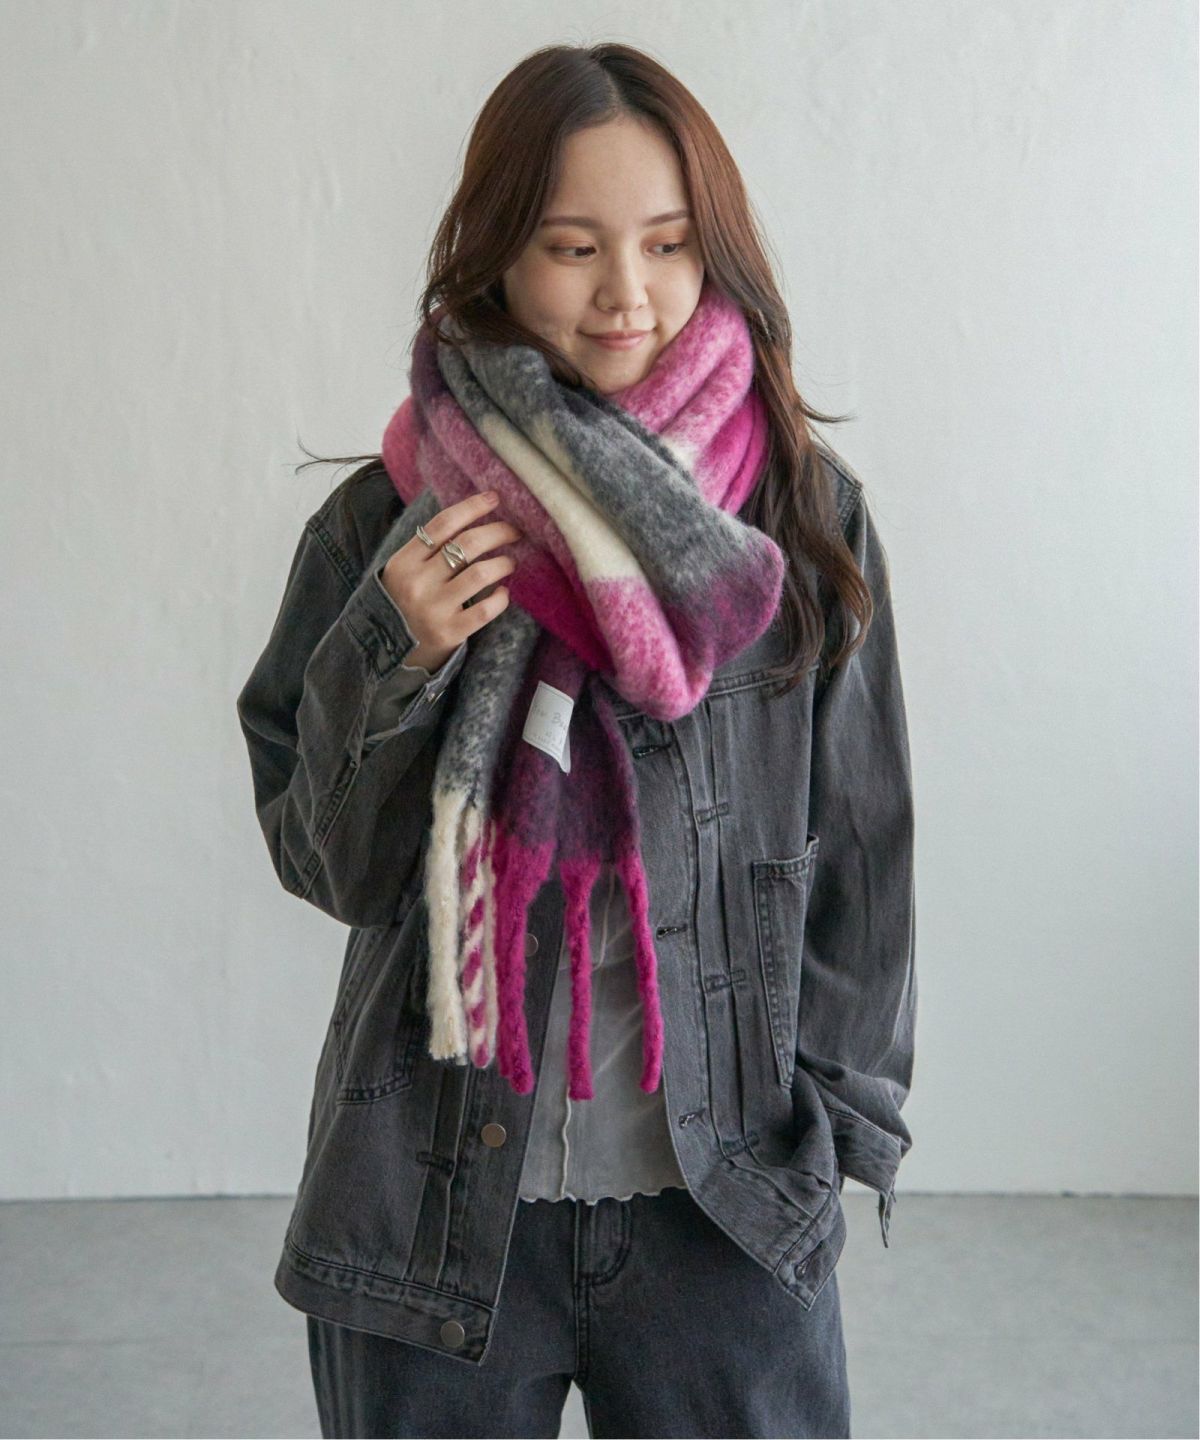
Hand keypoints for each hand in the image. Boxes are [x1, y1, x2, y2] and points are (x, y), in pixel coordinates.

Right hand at [380, 492, 522, 670]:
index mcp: (404, 561)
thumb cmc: (403, 605)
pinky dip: (500, 598)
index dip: (472, 506)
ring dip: (503, 563)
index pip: (443, 524)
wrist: (386, 653)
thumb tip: (470, 517)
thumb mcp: (403, 572)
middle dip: (498, 532)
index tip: (494, 498)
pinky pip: (485, 609)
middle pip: (467, 544)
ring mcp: (434, 609)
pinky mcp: (450, 633)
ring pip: (480, 573)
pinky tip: (503, 593)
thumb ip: (427, 549)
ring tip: (509, 562)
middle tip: (513, 532)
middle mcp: (418, 583)